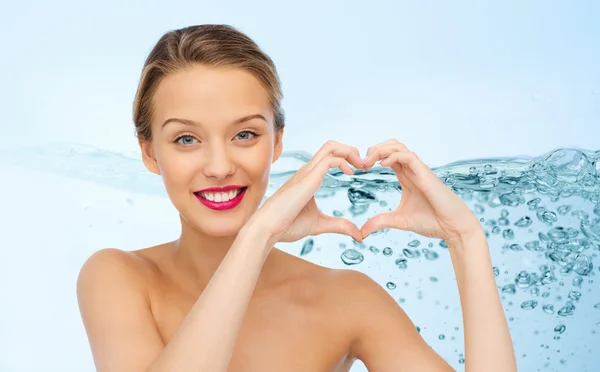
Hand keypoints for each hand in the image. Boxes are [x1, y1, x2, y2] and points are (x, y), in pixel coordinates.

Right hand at [249, 140, 365, 242]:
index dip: (347, 158)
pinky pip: (329, 160)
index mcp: (309, 178)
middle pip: (331, 146)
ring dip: (350, 151)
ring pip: (331, 147)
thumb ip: (339, 226)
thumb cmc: (287, 226)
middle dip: (351, 150)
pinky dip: (344, 161)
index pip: (329, 156)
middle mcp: (308, 171)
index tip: (360, 171)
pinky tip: (350, 174)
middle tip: (364, 165)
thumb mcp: (320, 225)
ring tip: (361, 165)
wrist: (268, 229)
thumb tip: (358, 234)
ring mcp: (307, 172)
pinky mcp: (308, 178)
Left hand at [359, 139, 481, 243]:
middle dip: (374, 149)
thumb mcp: (398, 221)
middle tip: (361, 163)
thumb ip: (380, 222)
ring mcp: (419, 170)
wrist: (452, 227)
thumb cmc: (431, 221)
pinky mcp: (425, 174)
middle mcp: (411, 170)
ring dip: (381, 149)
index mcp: (406, 176)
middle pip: (391, 146)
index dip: (372, 157)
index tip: (360, 168)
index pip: (387, 156)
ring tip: (368, 161)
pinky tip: (382, 165)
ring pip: (398, 146)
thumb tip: (362, 232)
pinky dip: (393, 156)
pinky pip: (408, 156)